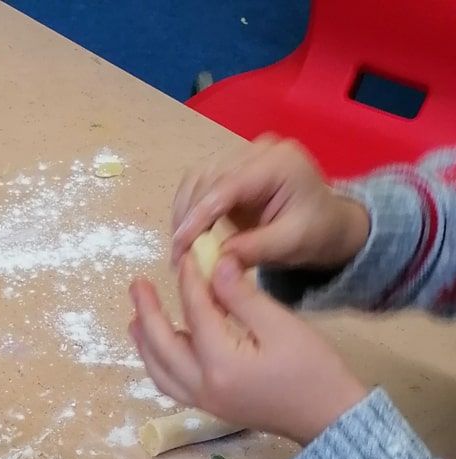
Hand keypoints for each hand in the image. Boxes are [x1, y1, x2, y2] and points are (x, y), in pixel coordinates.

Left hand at [128, 253, 368, 445]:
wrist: (326, 417)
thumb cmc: (312, 369)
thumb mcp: (281, 325)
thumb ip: (242, 297)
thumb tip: (216, 265)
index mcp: (221, 363)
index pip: (195, 313)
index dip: (188, 282)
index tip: (187, 256)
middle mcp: (203, 386)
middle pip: (162, 346)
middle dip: (147, 313)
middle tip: (136, 285)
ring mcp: (204, 401)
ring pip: (161, 371)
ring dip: (146, 343)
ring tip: (135, 318)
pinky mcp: (210, 408)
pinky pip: (172, 385)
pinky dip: (159, 364)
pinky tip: (158, 350)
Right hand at [170, 136, 369, 272]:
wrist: (327, 224)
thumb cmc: (315, 234)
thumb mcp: (291, 245)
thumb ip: (254, 249)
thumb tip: (215, 260)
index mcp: (278, 163)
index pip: (227, 186)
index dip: (198, 217)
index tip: (179, 248)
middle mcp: (258, 151)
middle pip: (207, 178)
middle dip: (187, 218)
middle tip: (178, 257)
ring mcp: (244, 156)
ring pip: (198, 179)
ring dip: (183, 213)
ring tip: (181, 249)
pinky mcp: (233, 169)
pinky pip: (200, 184)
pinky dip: (188, 210)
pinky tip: (187, 235)